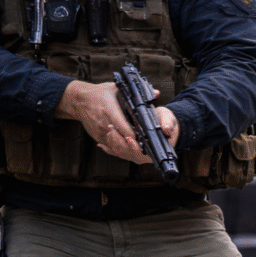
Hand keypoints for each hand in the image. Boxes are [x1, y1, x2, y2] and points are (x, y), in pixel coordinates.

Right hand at [55, 81, 178, 163]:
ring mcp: (100, 132)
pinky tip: (128, 144)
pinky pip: (111, 146)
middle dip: (134, 144)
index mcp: (109, 110)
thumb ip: (137, 93)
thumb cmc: (99, 94)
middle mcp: (104, 123)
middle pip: (122, 141)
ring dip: (128, 147)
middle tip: (146, 145)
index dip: (137, 136)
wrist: (78, 100)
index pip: (126, 129)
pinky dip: (120, 146)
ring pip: (117, 146)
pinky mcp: (97, 138)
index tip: (146, 137)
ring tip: (139, 146)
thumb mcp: (116, 88)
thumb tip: (157, 93)